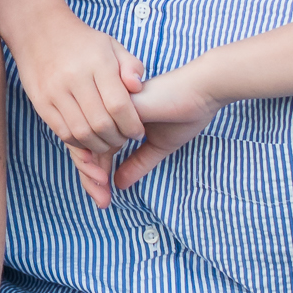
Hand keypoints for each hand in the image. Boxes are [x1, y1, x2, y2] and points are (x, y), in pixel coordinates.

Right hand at [2, 3, 145, 204]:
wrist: (38, 30)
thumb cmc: (82, 42)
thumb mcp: (111, 45)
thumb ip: (131, 66)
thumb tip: (138, 88)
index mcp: (97, 63)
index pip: (118, 105)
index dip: (132, 125)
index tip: (138, 131)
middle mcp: (74, 78)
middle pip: (101, 124)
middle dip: (118, 139)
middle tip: (124, 139)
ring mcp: (54, 91)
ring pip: (82, 133)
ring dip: (100, 145)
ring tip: (108, 141)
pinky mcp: (41, 102)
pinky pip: (63, 132)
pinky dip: (80, 143)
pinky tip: (89, 139)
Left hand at [104, 67, 222, 198]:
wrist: (201, 91)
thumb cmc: (185, 113)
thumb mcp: (159, 146)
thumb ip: (138, 163)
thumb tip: (118, 185)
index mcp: (119, 118)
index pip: (100, 146)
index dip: (98, 171)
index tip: (102, 197)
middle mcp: (110, 110)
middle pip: (90, 145)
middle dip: (92, 176)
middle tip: (100, 202)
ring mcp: (111, 105)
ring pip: (91, 141)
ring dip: (94, 171)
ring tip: (102, 194)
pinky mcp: (117, 104)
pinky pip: (100, 134)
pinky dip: (101, 158)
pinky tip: (105, 177)